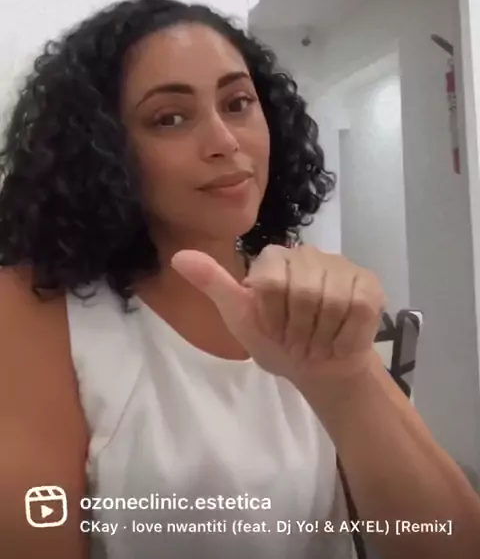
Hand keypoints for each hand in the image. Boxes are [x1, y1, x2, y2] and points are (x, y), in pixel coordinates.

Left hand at [171, 244, 385, 385]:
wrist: (320, 369)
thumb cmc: (277, 343)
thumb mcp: (239, 318)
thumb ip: (213, 285)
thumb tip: (178, 256)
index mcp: (273, 258)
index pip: (270, 283)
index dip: (274, 318)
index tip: (274, 332)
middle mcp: (308, 253)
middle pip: (304, 292)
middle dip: (299, 330)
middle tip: (299, 342)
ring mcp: (342, 266)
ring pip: (334, 300)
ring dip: (323, 337)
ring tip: (318, 342)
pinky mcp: (369, 284)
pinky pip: (360, 308)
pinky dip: (348, 337)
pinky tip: (341, 342)